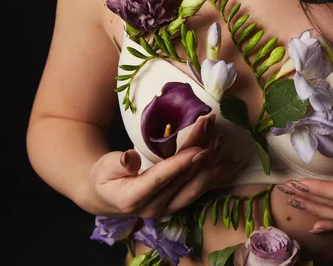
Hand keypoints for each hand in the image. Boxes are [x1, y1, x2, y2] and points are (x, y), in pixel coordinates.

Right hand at [87, 115, 238, 217]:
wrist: (105, 197)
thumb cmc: (103, 177)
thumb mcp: (104, 167)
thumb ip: (117, 163)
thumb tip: (129, 156)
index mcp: (133, 198)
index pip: (162, 178)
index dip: (181, 163)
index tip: (200, 148)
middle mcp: (155, 207)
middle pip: (182, 176)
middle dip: (199, 150)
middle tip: (210, 125)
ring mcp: (168, 208)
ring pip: (195, 185)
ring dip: (211, 163)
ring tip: (221, 141)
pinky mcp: (178, 204)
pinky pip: (199, 190)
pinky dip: (214, 176)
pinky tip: (228, 163)